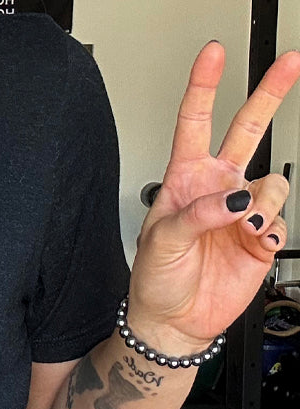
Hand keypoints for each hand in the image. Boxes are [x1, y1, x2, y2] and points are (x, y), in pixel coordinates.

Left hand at [129, 42, 299, 350]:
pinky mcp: (260, 236)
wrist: (172, 321)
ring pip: (272, 181)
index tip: (213, 54)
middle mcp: (217, 188)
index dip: (204, 87)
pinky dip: (271, 230)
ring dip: (264, 202)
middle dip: (269, 94)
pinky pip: (280, 219)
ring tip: (245, 227)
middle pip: (248, 129)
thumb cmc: (155, 281)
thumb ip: (195, 214)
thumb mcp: (161, 243)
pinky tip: (254, 242)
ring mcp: (241, 211)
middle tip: (289, 62)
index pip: (194, 124)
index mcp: (184, 181)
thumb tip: (233, 198)